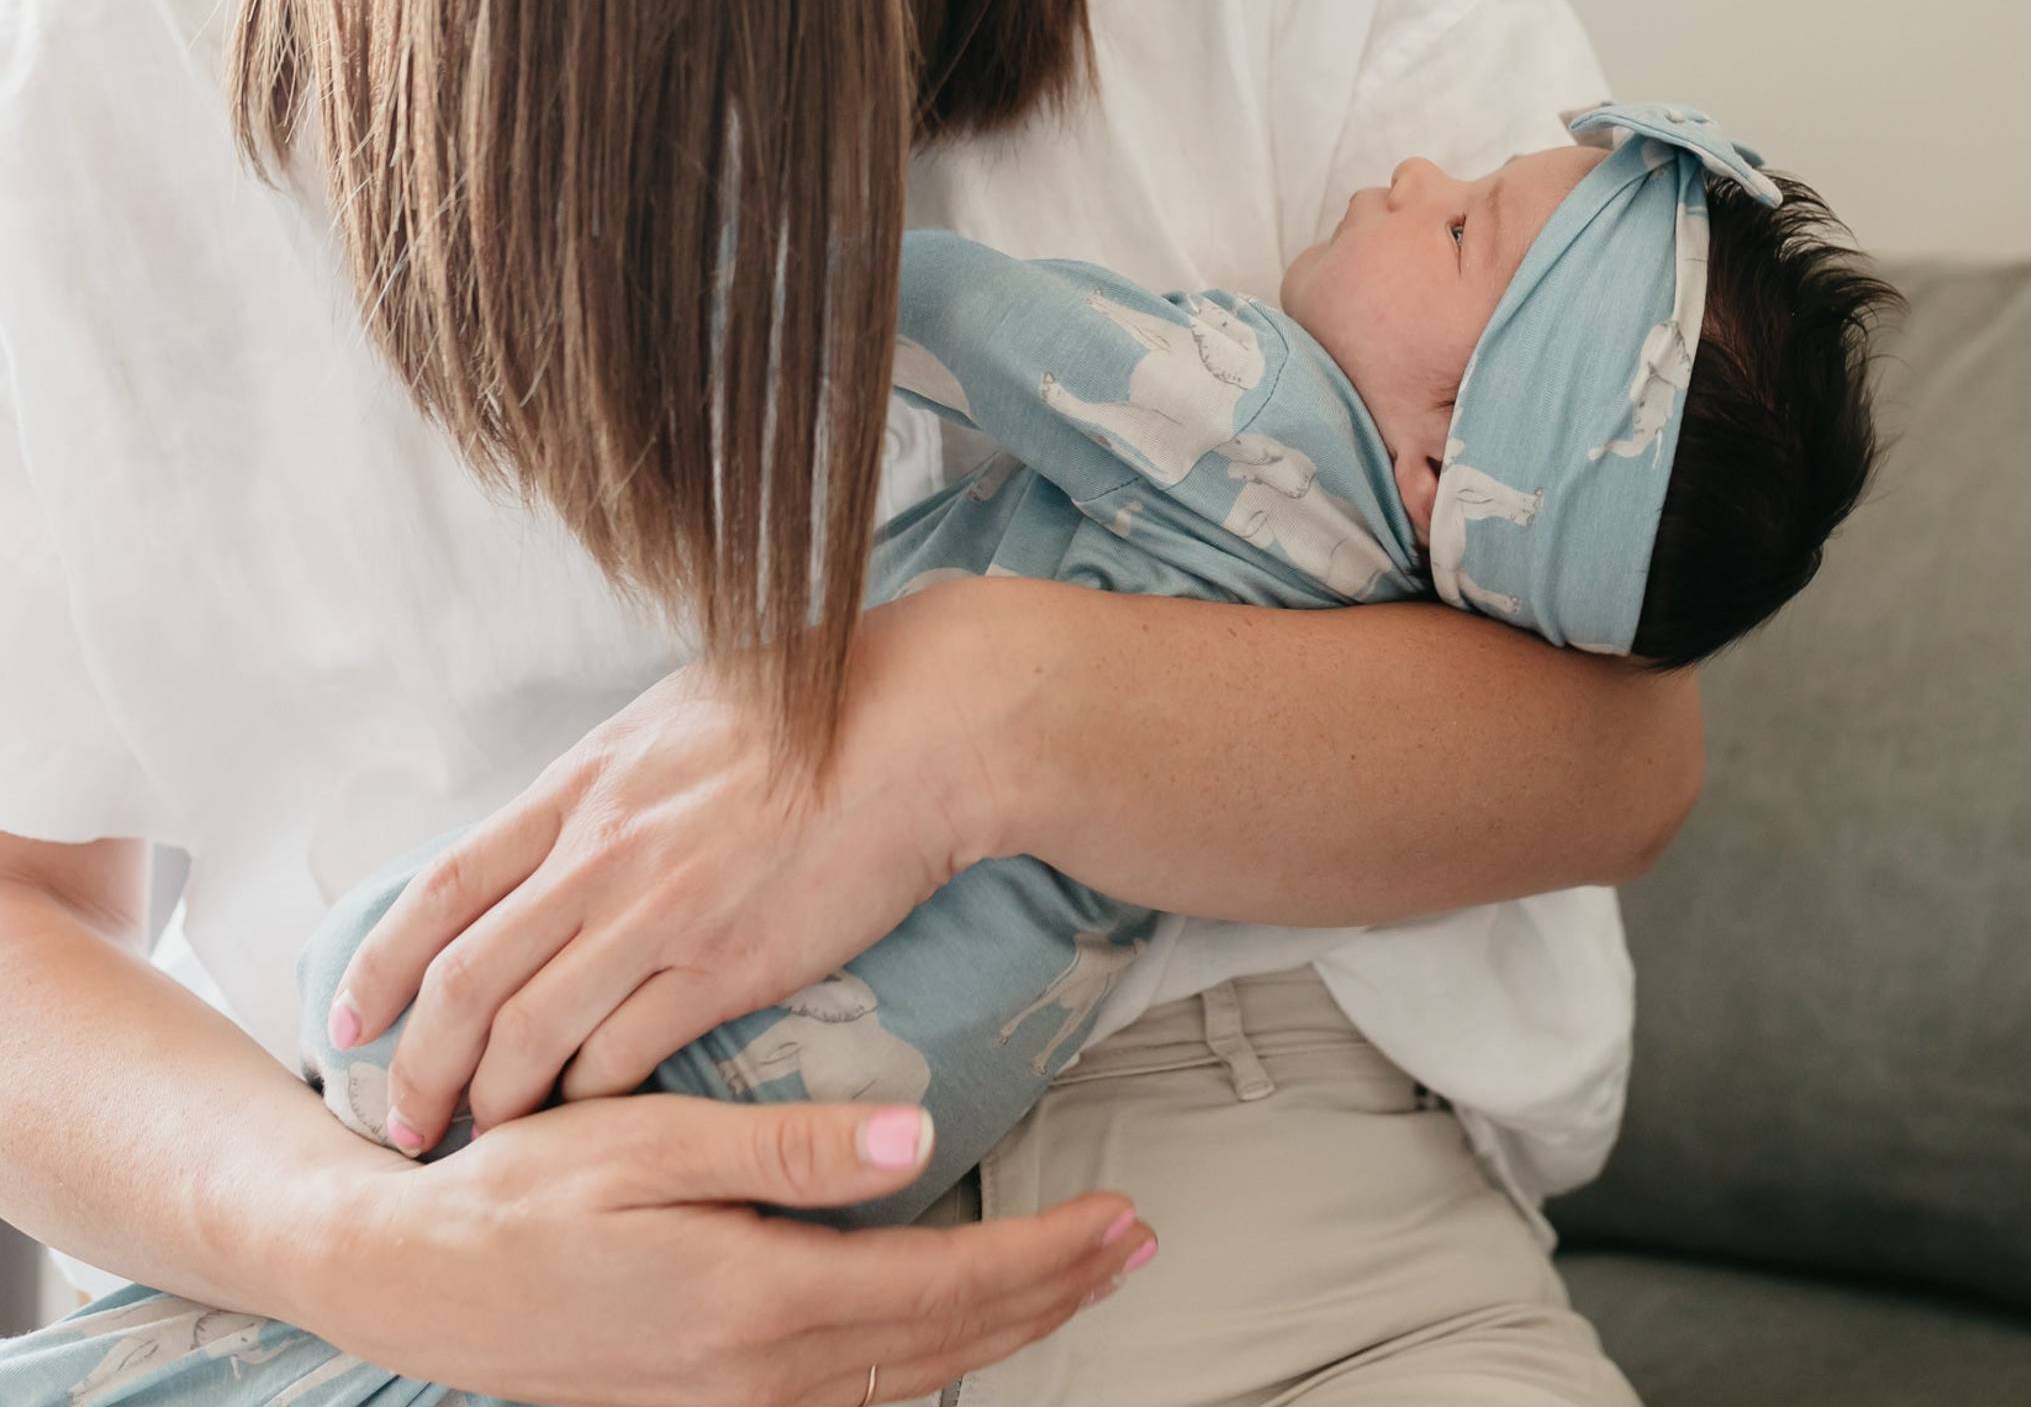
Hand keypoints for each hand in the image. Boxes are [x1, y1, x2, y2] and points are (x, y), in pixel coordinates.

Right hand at [314, 1091, 1153, 1406]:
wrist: (409, 1281)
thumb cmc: (523, 1189)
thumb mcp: (646, 1141)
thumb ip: (787, 1147)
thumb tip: (919, 1138)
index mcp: (753, 1298)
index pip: (941, 1286)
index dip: (1044, 1255)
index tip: (1119, 1216)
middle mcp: (757, 1375)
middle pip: (946, 1342)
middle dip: (1052, 1294)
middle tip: (1133, 1243)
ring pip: (909, 1382)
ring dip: (1003, 1330)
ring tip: (1073, 1278)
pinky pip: (850, 1404)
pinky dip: (925, 1367)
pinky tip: (953, 1335)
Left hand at [329, 582, 1007, 1153]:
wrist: (917, 731)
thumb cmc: (811, 707)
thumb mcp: (674, 714)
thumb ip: (609, 779)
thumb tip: (568, 822)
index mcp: (583, 784)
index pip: (443, 887)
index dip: (381, 962)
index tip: (349, 1017)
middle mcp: (602, 853)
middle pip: (465, 982)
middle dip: (415, 1068)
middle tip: (404, 1120)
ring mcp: (661, 916)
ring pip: (530, 1036)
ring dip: (494, 1102)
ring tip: (485, 1139)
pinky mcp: (729, 968)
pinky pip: (625, 1058)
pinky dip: (589, 1101)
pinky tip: (585, 1120)